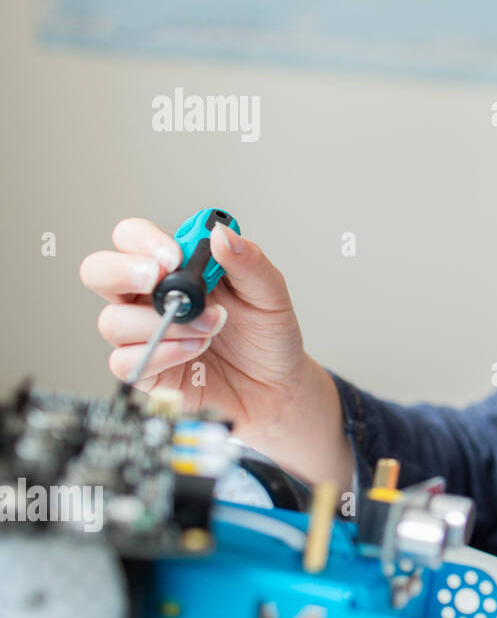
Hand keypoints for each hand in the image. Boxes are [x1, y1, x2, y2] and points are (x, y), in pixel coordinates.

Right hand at [79, 217, 310, 436]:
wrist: (275, 384)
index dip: (143, 241)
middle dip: (121, 272)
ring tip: (211, 327)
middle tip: (158, 280)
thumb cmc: (267, 335)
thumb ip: (248, 261)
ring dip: (164, 323)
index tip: (174, 256)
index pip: (133, 238)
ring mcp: (143, 333)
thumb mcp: (269, 292)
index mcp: (175, 268)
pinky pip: (123, 361)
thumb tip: (221, 233)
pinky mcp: (145, 369)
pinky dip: (161, 354)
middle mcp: (150, 296)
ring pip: (112, 320)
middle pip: (98, 271)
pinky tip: (194, 350)